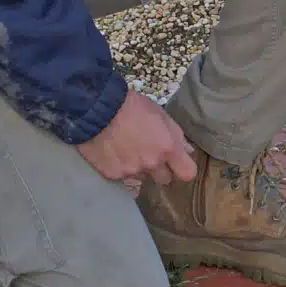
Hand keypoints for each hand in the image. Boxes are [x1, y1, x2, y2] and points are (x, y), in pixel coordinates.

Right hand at [78, 90, 195, 189]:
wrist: (98, 110)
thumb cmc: (133, 107)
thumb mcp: (161, 115)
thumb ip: (176, 135)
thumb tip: (187, 150)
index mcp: (167, 148)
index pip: (188, 173)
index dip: (183, 168)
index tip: (177, 163)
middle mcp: (152, 164)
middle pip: (164, 179)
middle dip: (160, 170)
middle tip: (149, 155)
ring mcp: (132, 172)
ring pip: (143, 178)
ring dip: (140, 169)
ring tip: (128, 151)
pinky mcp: (113, 175)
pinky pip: (123, 178)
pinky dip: (121, 169)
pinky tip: (115, 155)